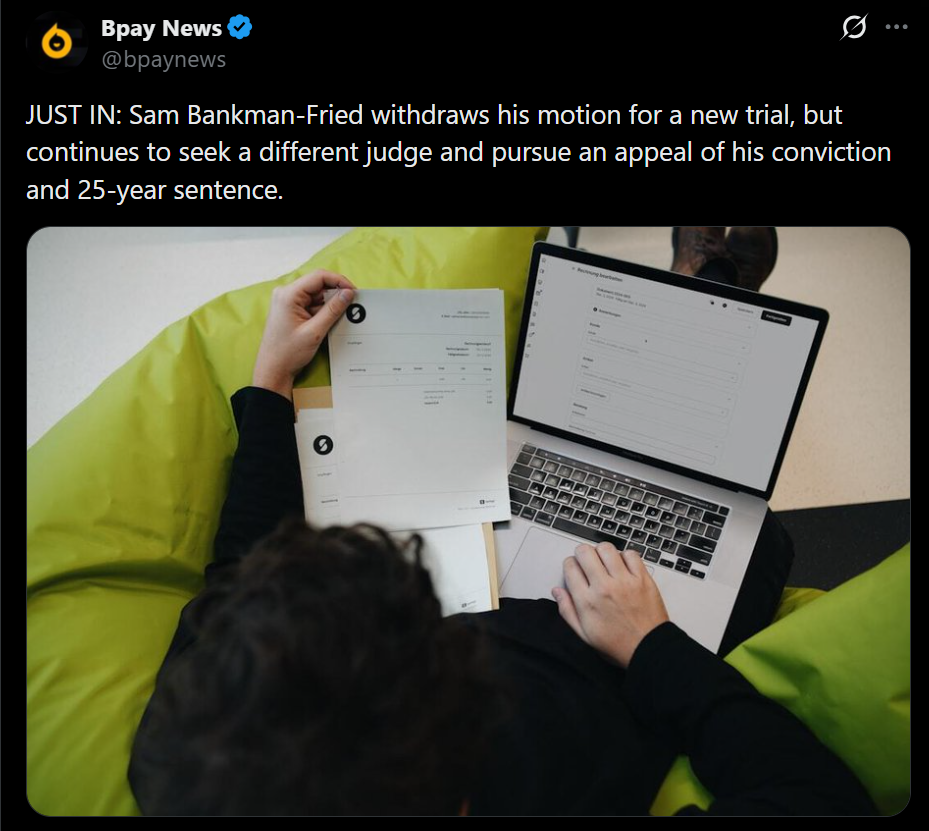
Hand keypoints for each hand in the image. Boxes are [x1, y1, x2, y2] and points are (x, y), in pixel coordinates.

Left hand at [252, 270, 355, 399]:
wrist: (273, 370)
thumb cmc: (288, 354)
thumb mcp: (315, 332)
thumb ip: (333, 310)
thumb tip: (348, 293)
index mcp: (288, 295)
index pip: (319, 276)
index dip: (339, 281)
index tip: (354, 291)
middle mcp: (286, 293)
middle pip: (318, 284)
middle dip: (335, 293)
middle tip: (351, 304)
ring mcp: (288, 301)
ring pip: (316, 295)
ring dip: (329, 304)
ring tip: (339, 318)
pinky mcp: (291, 309)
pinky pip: (311, 304)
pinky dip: (323, 311)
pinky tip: (328, 322)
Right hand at [552, 543, 669, 667]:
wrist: (649, 648)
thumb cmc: (618, 644)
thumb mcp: (584, 634)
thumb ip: (567, 610)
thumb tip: (557, 592)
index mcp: (587, 601)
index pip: (570, 567)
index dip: (570, 564)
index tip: (574, 568)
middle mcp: (604, 587)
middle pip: (585, 552)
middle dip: (582, 553)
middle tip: (587, 560)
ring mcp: (624, 581)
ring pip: (606, 548)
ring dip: (602, 552)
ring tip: (605, 561)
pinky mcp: (642, 579)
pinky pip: (630, 554)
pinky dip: (625, 556)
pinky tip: (623, 566)